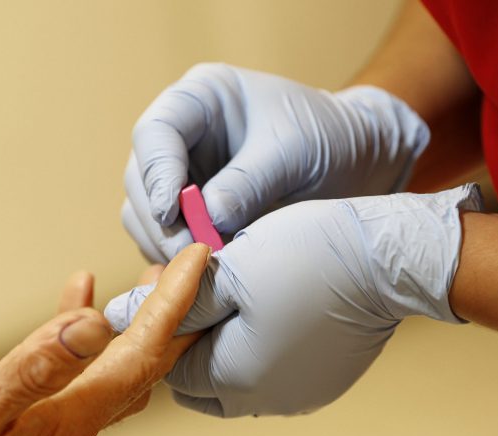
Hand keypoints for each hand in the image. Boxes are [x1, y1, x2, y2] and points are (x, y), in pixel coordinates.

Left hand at [108, 187, 481, 416]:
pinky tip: (272, 311)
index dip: (165, 324)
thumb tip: (119, 318)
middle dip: (192, 341)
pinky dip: (261, 351)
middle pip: (201, 380)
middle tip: (204, 291)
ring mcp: (298, 396)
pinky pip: (274, 376)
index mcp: (234, 377)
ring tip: (237, 295)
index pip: (170, 367)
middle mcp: (265, 400)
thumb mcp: (229, 271)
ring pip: (237, 379)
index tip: (174, 283)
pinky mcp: (323, 384)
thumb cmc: (306, 255)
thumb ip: (173, 304)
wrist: (388, 259)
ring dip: (227, 345)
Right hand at [122, 63, 429, 261]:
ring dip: (166, 245)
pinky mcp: (191, 212)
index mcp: (202, 98)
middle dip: (160, 220)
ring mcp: (183, 174)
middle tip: (191, 256)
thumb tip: (206, 220)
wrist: (356, 162)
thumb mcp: (294, 152)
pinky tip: (205, 276)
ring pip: (144, 214)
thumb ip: (249, 182)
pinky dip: (179, 259)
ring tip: (203, 270)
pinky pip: (165, 238)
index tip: (169, 212)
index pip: (155, 132)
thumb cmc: (328, 137)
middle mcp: (183, 136)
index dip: (156, 173)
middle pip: (141, 178)